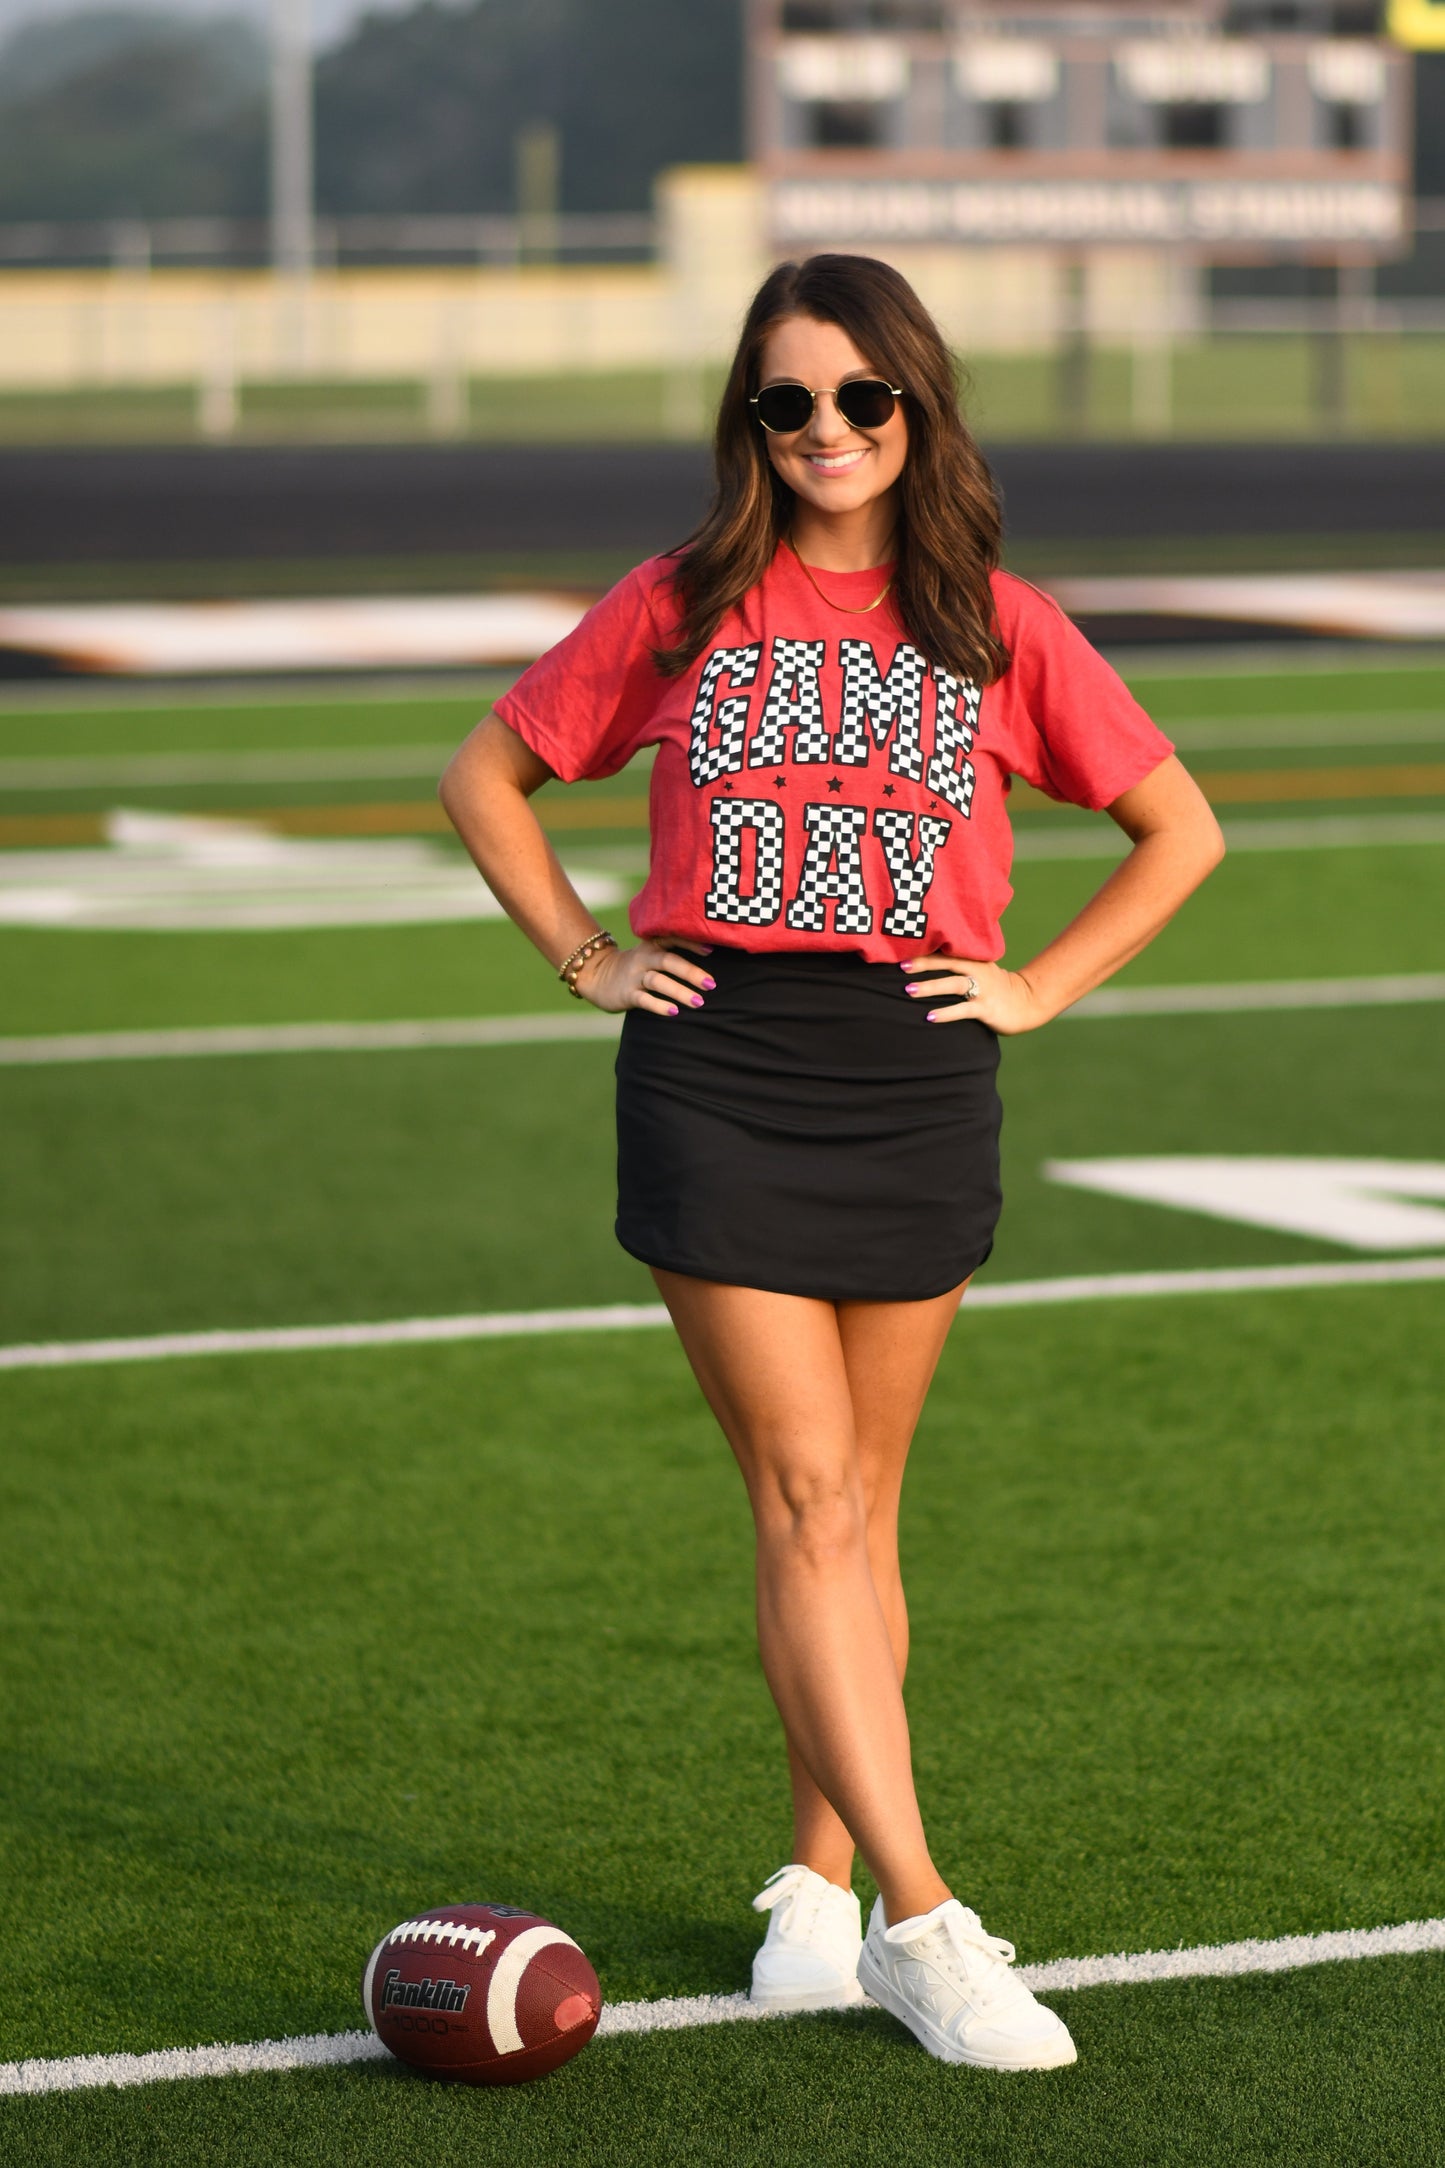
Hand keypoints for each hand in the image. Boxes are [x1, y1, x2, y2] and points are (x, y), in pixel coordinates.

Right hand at [573, 936, 714, 1017]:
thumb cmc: (636, 967)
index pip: (672, 938)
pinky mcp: (626, 994)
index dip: (691, 943)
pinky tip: (674, 1012)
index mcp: (652, 945)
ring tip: (699, 1002)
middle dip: (690, 972)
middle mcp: (643, 958)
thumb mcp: (651, 954)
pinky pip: (643, 999)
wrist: (597, 976)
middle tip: (711, 984)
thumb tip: (713, 955)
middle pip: (668, 961)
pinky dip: (659, 1005)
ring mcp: (634, 976)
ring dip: (679, 991)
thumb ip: (673, 952)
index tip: (711, 950)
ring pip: (657, 981)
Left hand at [900, 955, 1050, 1034]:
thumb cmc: (996, 988)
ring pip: (954, 984)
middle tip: (901, 967)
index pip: (947, 951)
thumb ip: (960, 965)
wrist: (1028, 1003)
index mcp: (975, 959)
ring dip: (930, 987)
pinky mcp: (986, 1008)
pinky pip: (963, 1009)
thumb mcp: (980, 970)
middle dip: (923, 964)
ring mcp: (983, 989)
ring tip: (909, 991)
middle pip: (948, 962)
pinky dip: (946, 1013)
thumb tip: (927, 963)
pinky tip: (929, 1017)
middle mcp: (978, 971)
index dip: (926, 950)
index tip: (903, 950)